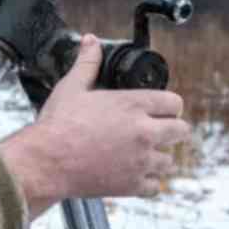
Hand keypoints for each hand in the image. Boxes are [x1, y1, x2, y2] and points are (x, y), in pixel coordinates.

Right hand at [0, 34, 190, 200]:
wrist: (46, 161)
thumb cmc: (57, 124)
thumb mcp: (71, 87)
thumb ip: (87, 63)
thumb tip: (91, 41)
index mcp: (133, 105)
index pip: (174, 102)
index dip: (168, 106)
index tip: (159, 110)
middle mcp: (144, 132)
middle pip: (182, 131)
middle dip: (170, 130)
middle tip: (154, 132)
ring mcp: (141, 160)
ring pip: (169, 161)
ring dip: (158, 157)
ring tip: (140, 154)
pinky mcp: (132, 184)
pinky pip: (154, 187)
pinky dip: (145, 182)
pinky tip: (131, 174)